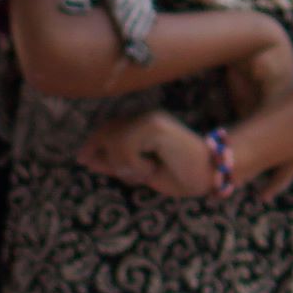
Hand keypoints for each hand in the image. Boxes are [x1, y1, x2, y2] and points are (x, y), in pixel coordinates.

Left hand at [77, 114, 224, 200]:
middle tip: (134, 176)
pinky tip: (153, 168)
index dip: (93, 143)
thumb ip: (115, 163)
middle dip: (108, 158)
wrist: (209, 175)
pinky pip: (127, 147)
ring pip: (114, 142)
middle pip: (106, 133)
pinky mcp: (156, 128)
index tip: (83, 160)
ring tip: (146, 173)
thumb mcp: (139, 172)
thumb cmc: (178, 175)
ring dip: (125, 166)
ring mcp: (151, 119)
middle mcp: (145, 117)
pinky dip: (135, 165)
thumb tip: (86, 158)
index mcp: (142, 124)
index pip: (107, 128)